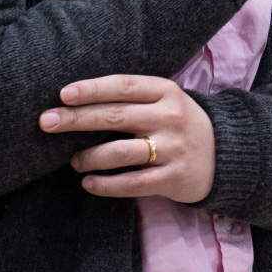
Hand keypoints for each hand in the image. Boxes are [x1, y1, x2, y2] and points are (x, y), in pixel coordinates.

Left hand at [39, 75, 215, 203]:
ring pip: (120, 152)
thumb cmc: (180, 123)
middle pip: (115, 116)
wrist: (225, 156)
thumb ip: (131, 97)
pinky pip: (132, 183)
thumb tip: (76, 101)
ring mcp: (172, 149)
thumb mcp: (165, 100)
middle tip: (46, 122)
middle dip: (76, 119)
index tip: (63, 94)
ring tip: (73, 161)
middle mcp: (169, 117)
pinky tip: (88, 182)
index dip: (91, 89)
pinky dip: (105, 184)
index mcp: (166, 91)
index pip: (123, 86)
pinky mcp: (172, 178)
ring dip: (89, 156)